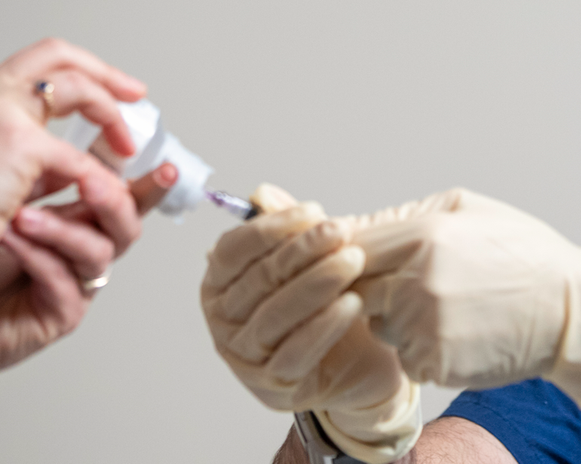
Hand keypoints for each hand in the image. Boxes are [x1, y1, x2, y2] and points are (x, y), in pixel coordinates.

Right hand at [0, 37, 146, 348]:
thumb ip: (22, 164)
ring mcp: (0, 113)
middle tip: (135, 93)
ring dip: (110, 117)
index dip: (73, 70)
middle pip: (57, 55)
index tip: (104, 87)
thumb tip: (66, 168)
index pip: (29, 64)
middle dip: (103, 71)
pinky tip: (108, 191)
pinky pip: (77, 157)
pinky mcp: (20, 144)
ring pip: (78, 90)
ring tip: (127, 146)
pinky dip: (97, 175)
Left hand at [0, 165, 176, 391]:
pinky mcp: (56, 312)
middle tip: (92, 181)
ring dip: (62, 228)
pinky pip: (62, 282)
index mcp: (76, 214)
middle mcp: (79, 245)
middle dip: (117, 199)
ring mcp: (71, 280)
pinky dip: (36, 257)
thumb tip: (69, 112)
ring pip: (98, 251)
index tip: (166, 164)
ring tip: (22, 216)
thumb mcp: (5, 187)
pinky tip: (8, 239)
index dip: (150, 180)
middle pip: (127, 222)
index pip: (122, 189)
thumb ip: (46, 162)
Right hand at [201, 185, 420, 463]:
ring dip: (317, 284)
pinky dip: (324, 326)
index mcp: (221, 284)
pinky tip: (352, 303)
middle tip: (341, 231)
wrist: (360, 361)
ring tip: (353, 260)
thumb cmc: (326, 304)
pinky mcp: (273, 385)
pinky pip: (296, 352)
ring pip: (276, 315)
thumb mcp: (308, 261)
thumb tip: (262, 193)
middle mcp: (224, 321)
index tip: (313, 211)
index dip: (271, 227)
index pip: (234, 250)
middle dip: (303, 251)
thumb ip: (286, 229)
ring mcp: (245, 356)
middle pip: (259, 280)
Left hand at [345, 189, 580, 413]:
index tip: (362, 258)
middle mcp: (416, 282)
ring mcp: (423, 326)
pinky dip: (422, 349)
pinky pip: (405, 356)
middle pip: (353, 289)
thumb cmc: (521, 253)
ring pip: (378, 326)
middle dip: (369, 287)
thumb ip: (406, 214)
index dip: (349, 253)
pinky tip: (458, 333)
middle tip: (403, 284)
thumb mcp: (467, 209)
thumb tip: (354, 225)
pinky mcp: (433, 363)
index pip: (350, 246)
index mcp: (423, 236)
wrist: (569, 311)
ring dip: (396, 319)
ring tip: (445, 307)